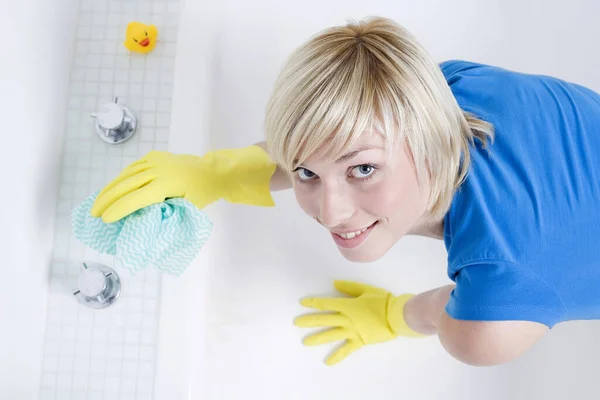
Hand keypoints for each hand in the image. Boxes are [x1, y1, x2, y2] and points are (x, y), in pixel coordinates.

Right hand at [90, 146, 275, 222]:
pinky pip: (132, 168)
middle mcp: (157, 170)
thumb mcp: (186, 208)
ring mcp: (154, 161)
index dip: (119, 210)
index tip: (106, 220)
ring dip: (109, 189)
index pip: (136, 199)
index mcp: (166, 185)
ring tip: (98, 203)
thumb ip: (165, 213)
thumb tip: (142, 224)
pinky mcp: (153, 157)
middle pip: (125, 186)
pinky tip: (112, 188)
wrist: (212, 171)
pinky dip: (120, 178)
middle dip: (107, 200)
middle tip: (94, 214)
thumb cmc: (201, 194)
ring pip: (125, 175)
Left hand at [294, 280, 425, 365]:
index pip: (326, 303)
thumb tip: (335, 284)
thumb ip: (349, 287)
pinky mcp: (359, 341)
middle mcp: (346, 319)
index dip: (313, 303)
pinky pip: (346, 350)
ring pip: (331, 335)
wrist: (396, 315)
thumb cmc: (382, 300)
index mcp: (347, 305)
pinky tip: (328, 362)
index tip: (302, 303)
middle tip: (296, 323)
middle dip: (309, 320)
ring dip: (317, 338)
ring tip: (305, 342)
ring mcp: (352, 331)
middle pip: (324, 319)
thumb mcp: (366, 289)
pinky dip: (337, 356)